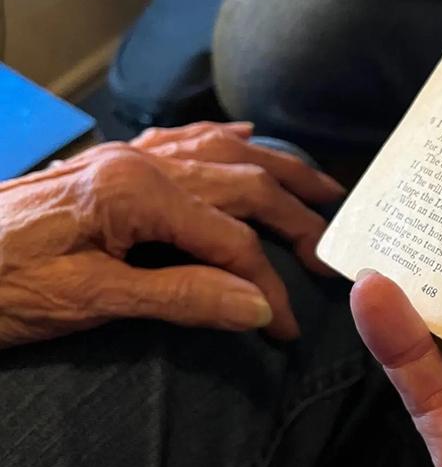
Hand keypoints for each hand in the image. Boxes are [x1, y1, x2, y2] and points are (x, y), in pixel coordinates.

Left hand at [0, 121, 344, 347]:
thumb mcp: (86, 301)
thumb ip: (179, 296)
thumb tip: (260, 307)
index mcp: (137, 193)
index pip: (229, 241)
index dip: (268, 286)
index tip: (289, 329)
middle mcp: (140, 162)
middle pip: (242, 186)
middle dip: (295, 221)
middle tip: (330, 258)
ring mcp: (125, 156)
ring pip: (222, 155)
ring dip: (277, 171)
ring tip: (324, 188)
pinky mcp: (110, 164)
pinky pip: (181, 140)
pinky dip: (221, 140)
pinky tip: (246, 138)